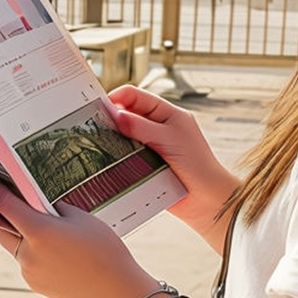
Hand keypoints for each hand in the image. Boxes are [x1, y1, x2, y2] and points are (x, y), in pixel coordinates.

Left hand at [0, 167, 155, 297]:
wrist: (117, 293)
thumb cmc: (105, 250)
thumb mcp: (83, 218)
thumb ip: (56, 209)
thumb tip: (40, 206)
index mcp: (38, 231)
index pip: (3, 203)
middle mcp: (27, 253)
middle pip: (1, 228)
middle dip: (6, 215)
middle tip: (22, 204)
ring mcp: (29, 272)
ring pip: (15, 246)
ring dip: (23, 235)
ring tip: (52, 231)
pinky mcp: (36, 285)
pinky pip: (27, 262)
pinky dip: (35, 252)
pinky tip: (61, 252)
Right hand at [109, 85, 240, 250]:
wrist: (206, 201)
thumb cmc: (197, 165)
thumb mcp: (169, 139)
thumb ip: (142, 126)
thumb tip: (115, 114)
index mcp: (167, 113)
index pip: (136, 96)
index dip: (117, 98)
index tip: (98, 107)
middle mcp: (157, 128)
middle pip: (126, 116)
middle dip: (110, 119)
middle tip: (91, 126)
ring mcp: (150, 147)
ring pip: (123, 138)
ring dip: (111, 140)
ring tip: (95, 144)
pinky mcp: (144, 167)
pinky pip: (124, 158)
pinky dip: (115, 159)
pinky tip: (104, 162)